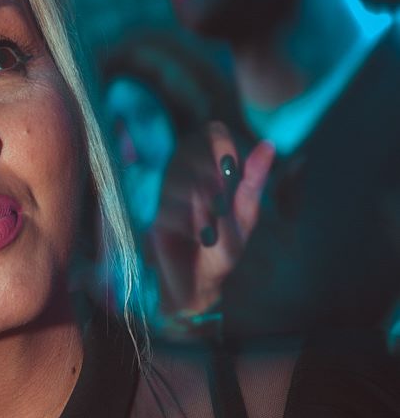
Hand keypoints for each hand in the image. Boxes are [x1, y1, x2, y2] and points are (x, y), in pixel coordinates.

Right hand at [150, 122, 274, 318]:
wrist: (197, 285)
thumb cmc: (222, 248)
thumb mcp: (246, 216)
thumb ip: (254, 181)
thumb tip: (268, 144)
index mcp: (210, 165)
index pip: (213, 131)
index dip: (221, 145)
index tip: (231, 170)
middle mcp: (183, 171)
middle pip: (192, 152)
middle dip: (211, 182)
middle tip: (221, 209)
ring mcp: (162, 191)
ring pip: (179, 180)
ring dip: (201, 207)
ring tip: (209, 232)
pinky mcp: (149, 213)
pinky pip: (167, 206)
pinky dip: (186, 223)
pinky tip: (193, 237)